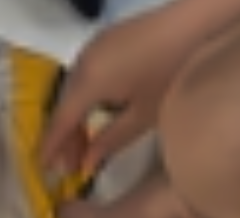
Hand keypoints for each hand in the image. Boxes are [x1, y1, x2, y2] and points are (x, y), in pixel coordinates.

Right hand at [38, 5, 191, 177]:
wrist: (195, 23)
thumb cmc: (171, 73)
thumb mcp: (143, 116)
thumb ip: (110, 141)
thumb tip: (86, 164)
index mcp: (89, 81)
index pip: (61, 121)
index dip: (51, 147)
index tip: (44, 170)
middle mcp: (83, 62)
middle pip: (65, 105)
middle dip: (65, 137)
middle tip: (70, 166)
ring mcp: (93, 47)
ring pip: (74, 91)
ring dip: (76, 118)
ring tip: (84, 146)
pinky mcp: (106, 40)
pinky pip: (85, 76)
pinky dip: (85, 99)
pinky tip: (96, 116)